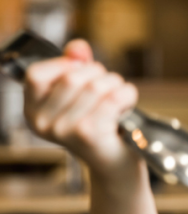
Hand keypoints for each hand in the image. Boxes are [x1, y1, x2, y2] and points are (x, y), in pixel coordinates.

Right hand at [24, 39, 138, 178]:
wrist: (116, 166)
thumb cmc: (100, 127)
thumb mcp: (83, 94)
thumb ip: (76, 66)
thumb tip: (78, 47)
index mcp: (33, 111)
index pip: (36, 74)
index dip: (63, 65)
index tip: (81, 71)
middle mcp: (42, 123)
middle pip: (72, 76)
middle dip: (99, 74)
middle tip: (109, 88)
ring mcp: (64, 130)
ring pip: (95, 85)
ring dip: (116, 85)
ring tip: (118, 100)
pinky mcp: (88, 133)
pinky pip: (113, 97)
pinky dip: (128, 95)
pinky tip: (127, 104)